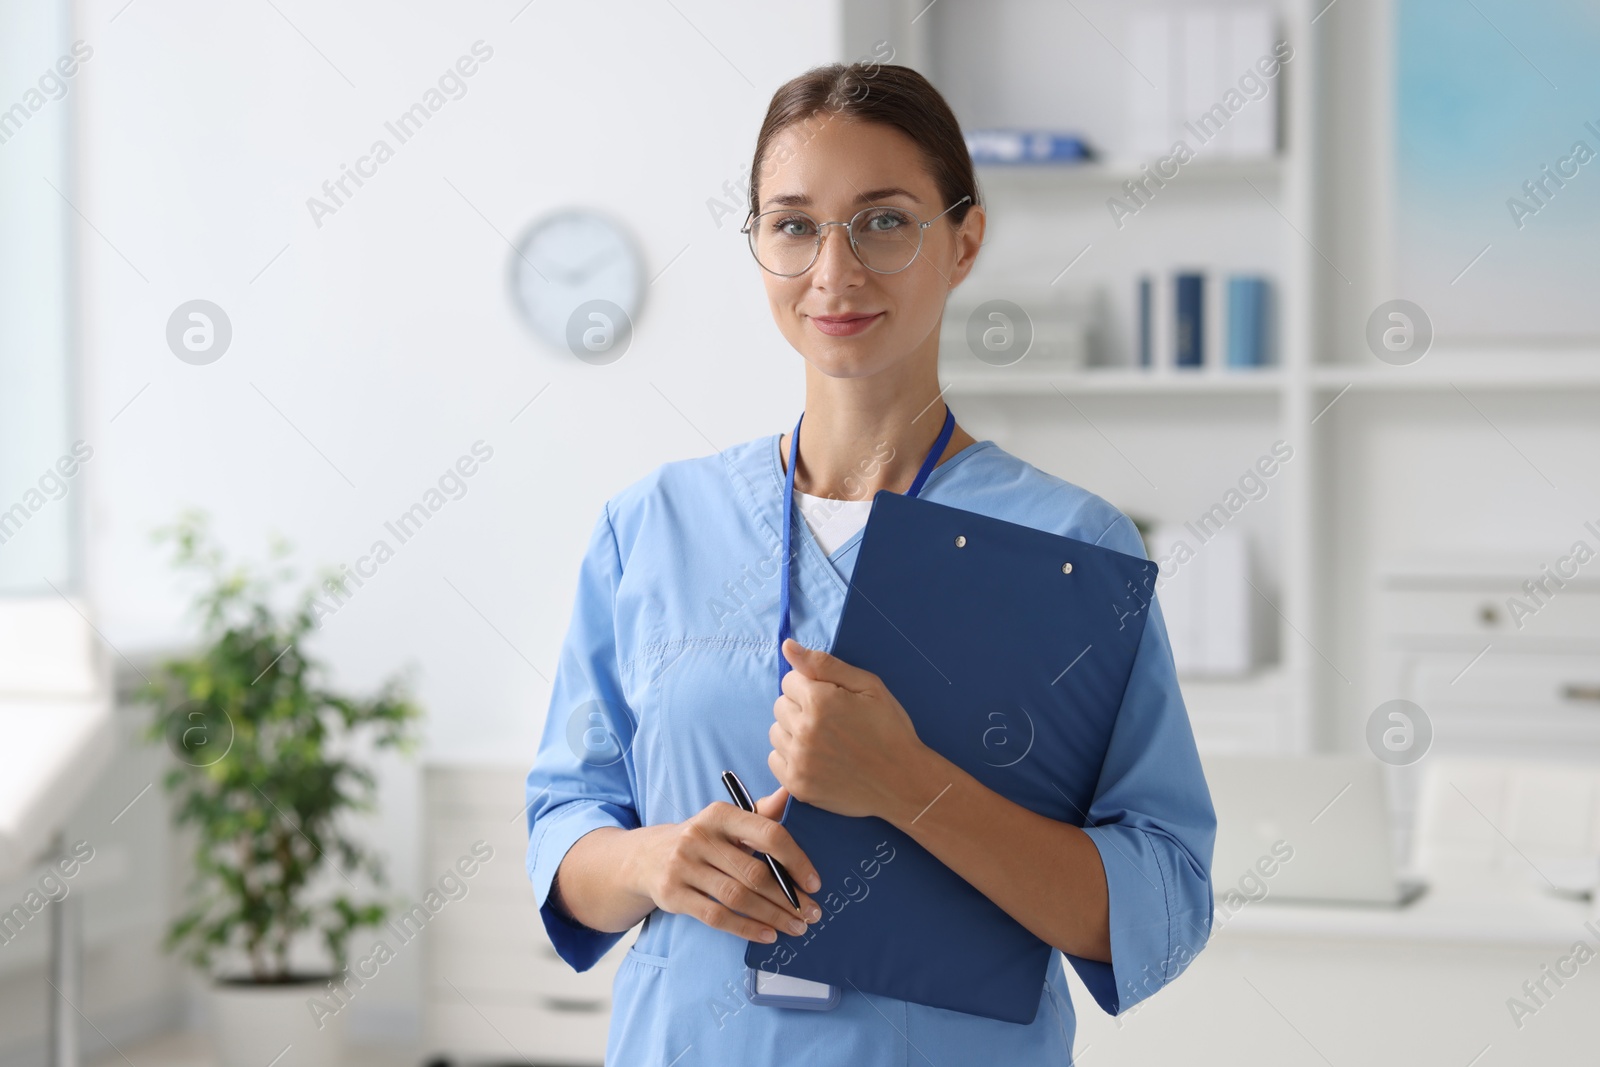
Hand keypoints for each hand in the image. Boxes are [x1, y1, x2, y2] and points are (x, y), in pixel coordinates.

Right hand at [629, 785, 823, 943]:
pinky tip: (767, 935)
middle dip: (788, 897)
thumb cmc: (701, 839)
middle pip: (754, 873)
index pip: (767, 834)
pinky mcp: (673, 894)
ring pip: (738, 897)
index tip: (814, 883)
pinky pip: (716, 917)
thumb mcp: (726, 821)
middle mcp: (699, 836)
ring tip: (796, 927)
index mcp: (719, 814)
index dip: (796, 860)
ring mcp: (683, 866)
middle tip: (812, 914)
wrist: (646, 857)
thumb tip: (791, 792)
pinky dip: (746, 929)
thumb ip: (761, 812)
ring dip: (773, 916)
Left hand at [769, 637, 930, 818]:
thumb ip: (824, 664)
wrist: (903, 781)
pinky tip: (816, 757)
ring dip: (793, 732)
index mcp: (820, 701)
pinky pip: (774, 760)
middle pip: (780, 706)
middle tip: (831, 720)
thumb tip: (787, 647)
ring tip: (824, 740)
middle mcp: (804, 730)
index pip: (789, 681)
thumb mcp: (868, 686)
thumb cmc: (889, 729)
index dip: (811, 686)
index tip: (832, 699)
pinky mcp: (797, 785)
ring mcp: (799, 760)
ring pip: (776, 732)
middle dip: (801, 707)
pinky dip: (790, 757)